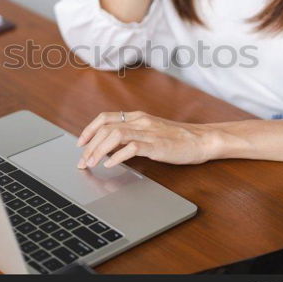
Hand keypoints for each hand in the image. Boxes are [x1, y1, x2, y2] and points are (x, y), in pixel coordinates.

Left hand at [76, 111, 219, 168]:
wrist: (201, 139)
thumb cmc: (178, 138)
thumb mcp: (151, 131)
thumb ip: (132, 135)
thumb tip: (110, 146)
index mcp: (137, 116)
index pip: (105, 118)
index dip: (89, 130)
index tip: (80, 144)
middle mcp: (140, 121)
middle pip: (105, 128)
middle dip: (89, 145)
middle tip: (83, 161)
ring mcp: (148, 132)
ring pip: (114, 135)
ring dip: (99, 150)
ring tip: (93, 163)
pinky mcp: (156, 145)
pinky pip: (131, 147)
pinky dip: (117, 156)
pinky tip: (112, 165)